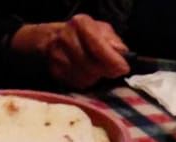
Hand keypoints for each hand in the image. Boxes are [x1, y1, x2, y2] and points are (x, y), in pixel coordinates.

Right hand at [12, 15, 129, 89]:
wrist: (51, 39)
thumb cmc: (82, 34)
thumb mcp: (100, 30)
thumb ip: (113, 41)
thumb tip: (122, 54)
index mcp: (80, 24)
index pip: (98, 47)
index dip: (113, 61)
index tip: (124, 68)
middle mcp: (66, 38)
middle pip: (92, 65)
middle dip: (106, 71)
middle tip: (113, 71)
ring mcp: (58, 57)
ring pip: (85, 78)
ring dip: (95, 77)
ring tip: (97, 70)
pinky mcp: (55, 72)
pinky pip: (76, 84)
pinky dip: (85, 82)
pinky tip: (86, 74)